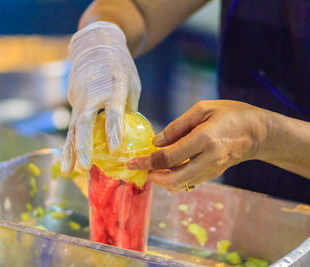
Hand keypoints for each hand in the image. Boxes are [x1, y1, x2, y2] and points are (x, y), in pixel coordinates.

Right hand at [61, 21, 140, 175]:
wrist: (96, 45)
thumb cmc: (120, 67)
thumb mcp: (131, 84)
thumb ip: (128, 110)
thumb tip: (131, 138)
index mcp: (115, 86)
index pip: (114, 111)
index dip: (113, 130)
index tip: (114, 150)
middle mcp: (94, 93)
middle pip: (86, 122)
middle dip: (84, 146)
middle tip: (84, 167)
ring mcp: (80, 96)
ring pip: (74, 127)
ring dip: (70, 151)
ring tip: (66, 171)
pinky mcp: (73, 100)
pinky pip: (73, 125)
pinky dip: (71, 143)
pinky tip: (69, 160)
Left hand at [127, 100, 268, 192]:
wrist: (259, 132)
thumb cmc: (231, 114)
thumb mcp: (203, 109)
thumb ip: (177, 126)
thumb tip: (156, 143)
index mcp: (204, 139)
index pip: (169, 157)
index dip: (147, 161)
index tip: (132, 162)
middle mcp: (208, 159)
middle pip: (174, 179)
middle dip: (153, 177)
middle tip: (140, 169)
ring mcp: (212, 170)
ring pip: (181, 184)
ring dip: (162, 179)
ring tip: (151, 167)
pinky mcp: (214, 174)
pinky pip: (189, 181)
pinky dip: (174, 178)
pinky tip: (167, 167)